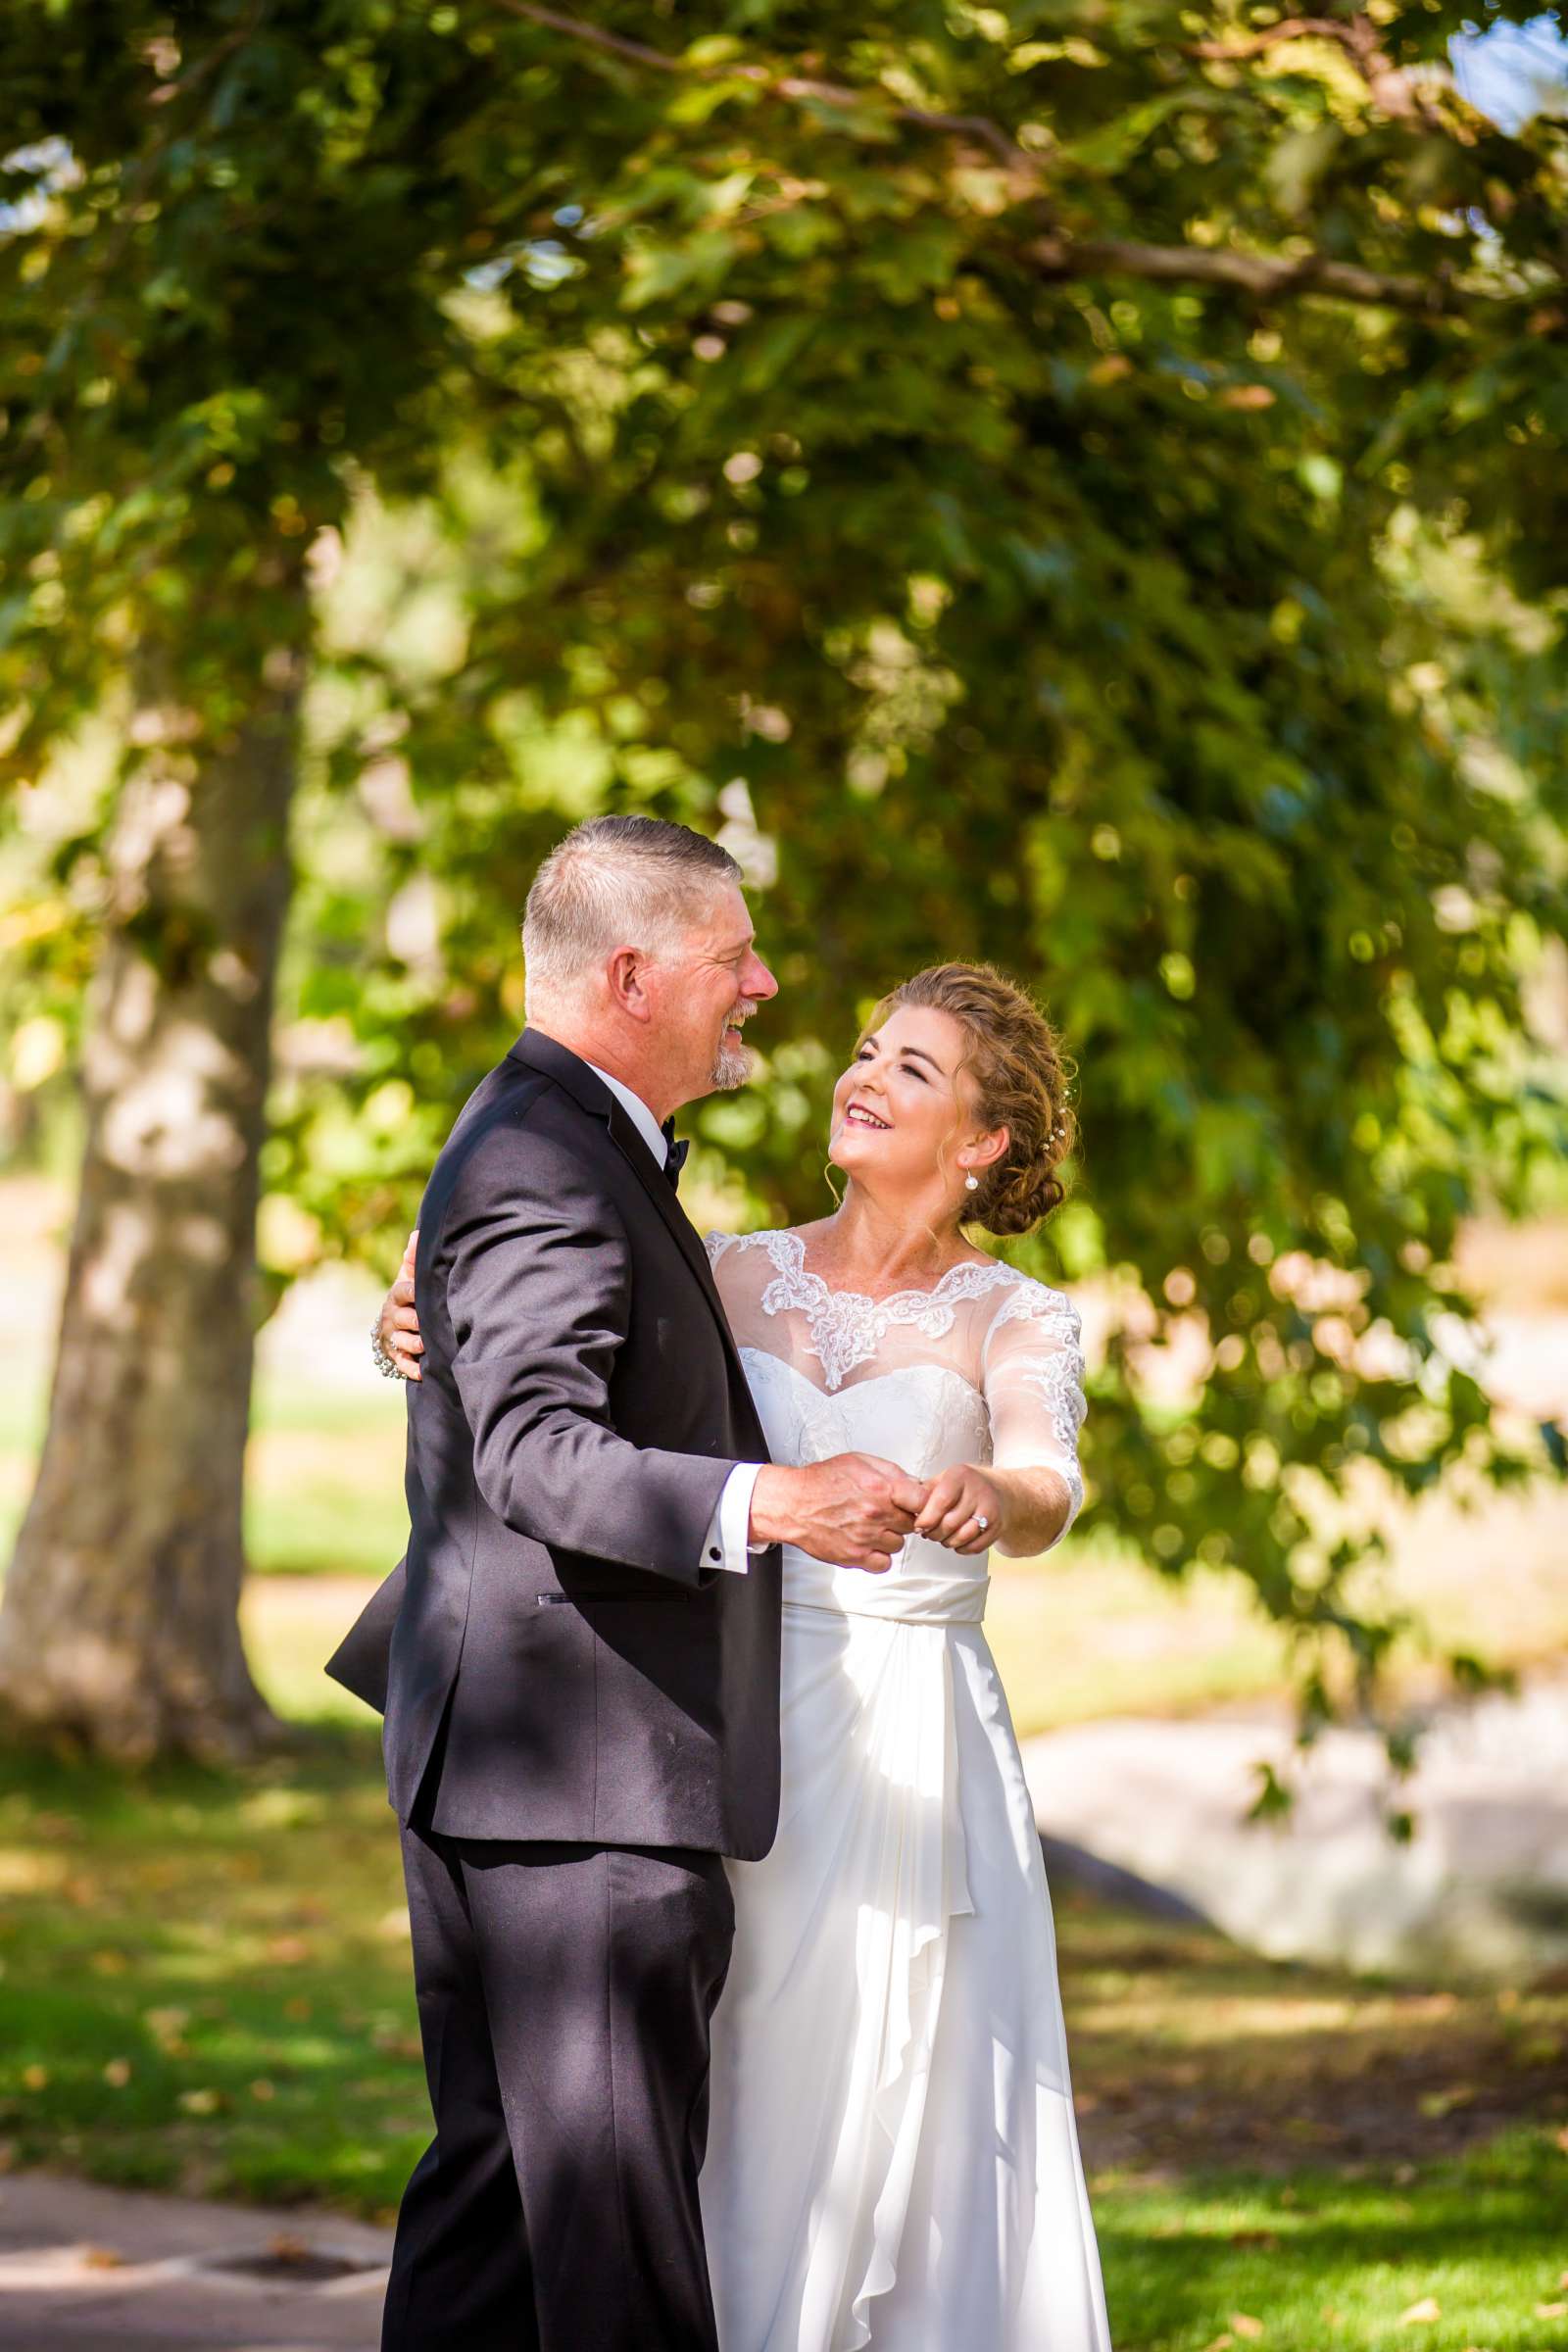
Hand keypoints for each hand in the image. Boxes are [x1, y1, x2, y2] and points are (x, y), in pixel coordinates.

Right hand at [376, 1229, 421, 1380]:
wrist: (396, 1321)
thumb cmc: (409, 1293)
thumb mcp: (410, 1276)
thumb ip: (414, 1258)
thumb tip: (418, 1234)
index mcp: (398, 1296)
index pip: (402, 1292)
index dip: (411, 1291)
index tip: (420, 1291)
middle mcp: (393, 1317)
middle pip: (401, 1320)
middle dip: (412, 1321)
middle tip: (424, 1323)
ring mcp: (393, 1338)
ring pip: (400, 1342)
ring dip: (412, 1345)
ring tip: (425, 1346)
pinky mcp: (396, 1357)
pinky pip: (401, 1365)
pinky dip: (411, 1369)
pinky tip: (423, 1372)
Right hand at [749, 1454, 924, 1574]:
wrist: (793, 1504)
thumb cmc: (822, 1481)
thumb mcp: (859, 1462)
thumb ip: (890, 1471)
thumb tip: (913, 1482)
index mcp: (880, 1488)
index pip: (923, 1501)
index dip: (922, 1502)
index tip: (915, 1503)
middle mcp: (875, 1514)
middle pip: (911, 1524)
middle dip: (901, 1517)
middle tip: (886, 1512)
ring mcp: (866, 1537)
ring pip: (898, 1544)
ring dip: (889, 1537)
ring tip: (872, 1527)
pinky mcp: (855, 1557)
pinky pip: (884, 1564)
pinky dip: (879, 1556)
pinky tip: (869, 1544)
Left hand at [912, 1463, 1005, 1554]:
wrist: (1000, 1492)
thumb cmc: (965, 1487)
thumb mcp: (944, 1479)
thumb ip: (924, 1492)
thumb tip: (903, 1505)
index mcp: (961, 1476)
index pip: (942, 1501)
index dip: (927, 1518)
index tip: (919, 1526)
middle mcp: (978, 1491)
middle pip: (950, 1523)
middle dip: (934, 1533)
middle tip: (928, 1532)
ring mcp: (990, 1510)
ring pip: (962, 1537)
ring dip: (947, 1542)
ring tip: (942, 1536)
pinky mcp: (998, 1528)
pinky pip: (974, 1547)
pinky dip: (961, 1548)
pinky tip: (957, 1540)